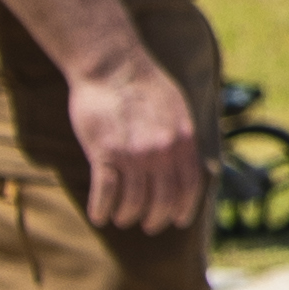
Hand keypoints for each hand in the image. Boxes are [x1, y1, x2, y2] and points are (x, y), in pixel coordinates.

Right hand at [62, 44, 204, 238]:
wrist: (113, 65)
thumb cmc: (144, 85)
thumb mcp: (178, 110)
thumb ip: (183, 137)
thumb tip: (190, 160)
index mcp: (184, 140)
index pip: (190, 186)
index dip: (184, 208)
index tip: (177, 220)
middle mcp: (163, 151)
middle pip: (162, 200)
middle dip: (155, 218)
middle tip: (147, 225)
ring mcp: (134, 153)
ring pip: (133, 201)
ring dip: (127, 215)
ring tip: (121, 218)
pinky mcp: (105, 152)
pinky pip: (106, 192)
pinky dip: (102, 208)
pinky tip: (98, 215)